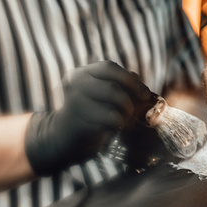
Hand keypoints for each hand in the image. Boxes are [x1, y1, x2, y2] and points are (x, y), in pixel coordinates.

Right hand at [24, 61, 153, 175]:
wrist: (62, 139)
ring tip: (122, 121)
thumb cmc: (89, 114)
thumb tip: (144, 90)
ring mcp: (74, 103)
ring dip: (125, 115)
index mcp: (82, 73)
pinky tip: (113, 129)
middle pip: (113, 88)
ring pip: (113, 105)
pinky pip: (109, 122)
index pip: (109, 67)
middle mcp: (75, 84)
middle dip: (129, 101)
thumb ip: (121, 87)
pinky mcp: (78, 123)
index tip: (144, 95)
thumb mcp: (102, 96)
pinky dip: (117, 126)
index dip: (131, 80)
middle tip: (131, 112)